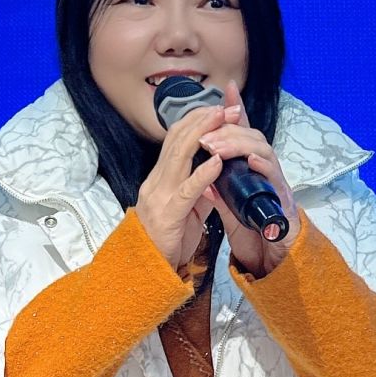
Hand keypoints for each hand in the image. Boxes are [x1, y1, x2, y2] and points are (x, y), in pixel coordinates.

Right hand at [135, 98, 231, 269]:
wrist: (148, 269)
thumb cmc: (169, 240)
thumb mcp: (187, 209)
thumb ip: (200, 189)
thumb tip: (217, 172)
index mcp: (160, 178)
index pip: (176, 139)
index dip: (197, 120)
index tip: (219, 108)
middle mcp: (157, 181)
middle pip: (177, 140)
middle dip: (204, 120)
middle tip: (227, 107)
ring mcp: (160, 196)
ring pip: (179, 156)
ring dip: (204, 135)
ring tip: (223, 119)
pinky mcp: (169, 214)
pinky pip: (187, 190)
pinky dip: (202, 173)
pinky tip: (217, 161)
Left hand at [197, 78, 301, 278]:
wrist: (273, 260)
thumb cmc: (254, 231)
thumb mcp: (229, 205)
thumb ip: (217, 187)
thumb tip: (200, 170)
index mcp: (250, 169)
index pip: (242, 134)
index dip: (236, 110)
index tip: (225, 87)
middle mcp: (265, 171)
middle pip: (252, 136)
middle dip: (228, 129)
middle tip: (205, 132)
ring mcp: (276, 183)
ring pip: (264, 150)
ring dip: (239, 144)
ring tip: (217, 146)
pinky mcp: (284, 201)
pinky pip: (275, 179)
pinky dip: (263, 166)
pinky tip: (250, 160)